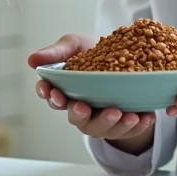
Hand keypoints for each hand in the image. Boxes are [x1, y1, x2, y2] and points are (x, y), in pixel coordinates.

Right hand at [27, 34, 155, 153]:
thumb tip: (31, 60)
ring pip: (101, 129)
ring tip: (125, 114)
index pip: (52, 98)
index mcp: (66, 91)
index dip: (50, 97)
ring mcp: (101, 118)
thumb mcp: (75, 45)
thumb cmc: (94, 51)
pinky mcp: (122, 124)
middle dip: (79, 114)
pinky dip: (137, 126)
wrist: (128, 55)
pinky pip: (128, 131)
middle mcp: (81, 108)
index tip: (53, 92)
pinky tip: (145, 117)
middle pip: (76, 118)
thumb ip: (56, 52)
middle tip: (85, 107)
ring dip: (111, 124)